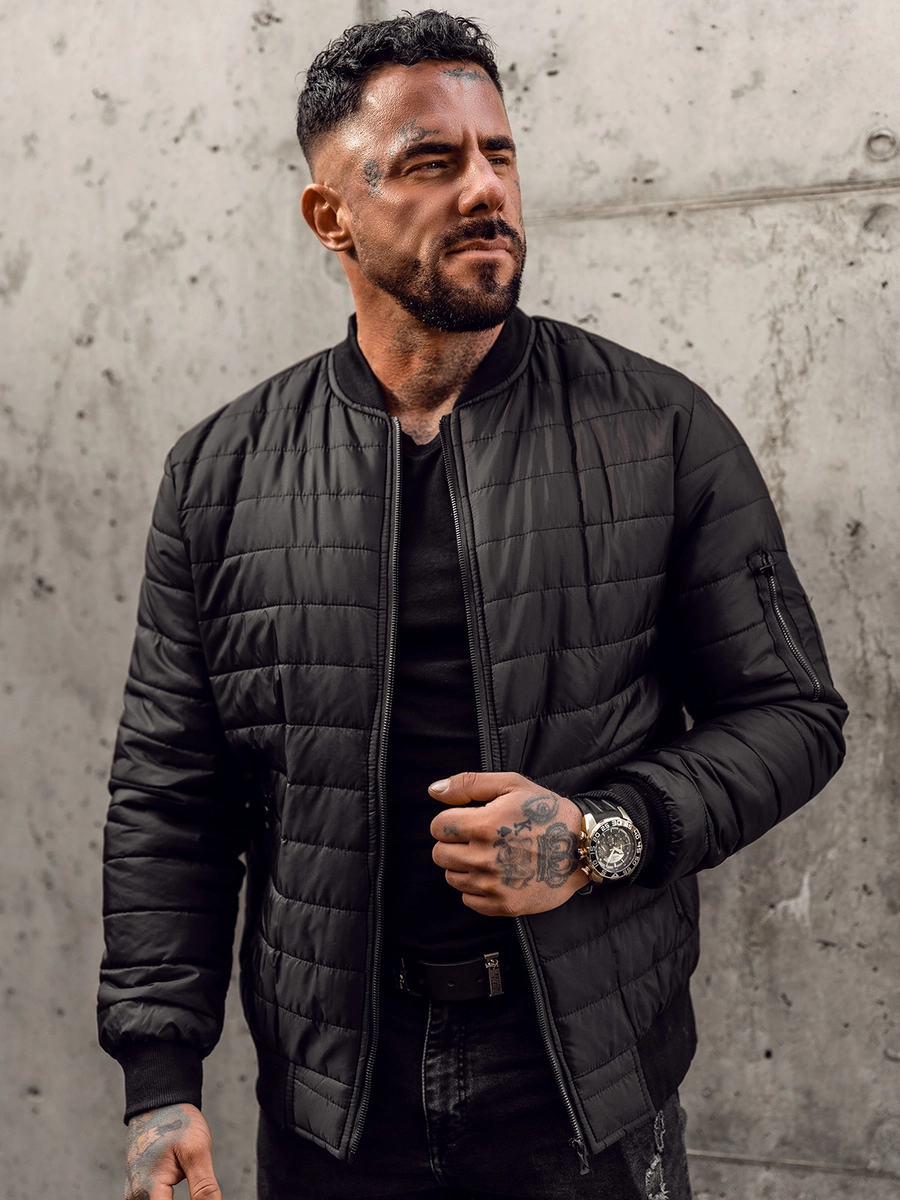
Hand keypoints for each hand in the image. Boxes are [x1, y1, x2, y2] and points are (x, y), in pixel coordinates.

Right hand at [125, 1103, 220, 1199]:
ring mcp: (135, 1192)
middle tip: (203, 1191)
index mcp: (148, 1188)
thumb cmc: (177, 1121)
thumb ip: (204, 1187)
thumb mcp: (197, 1150)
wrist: (160, 1101)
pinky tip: (182, 1195)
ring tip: (195, 1188)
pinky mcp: (139, 1188)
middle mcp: (136, 1195)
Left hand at [428, 772, 584, 916]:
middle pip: (439, 854)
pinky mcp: (503, 906)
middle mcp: (485, 858)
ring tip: (491, 855)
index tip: (468, 820)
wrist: (582, 847)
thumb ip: (468, 784)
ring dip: (464, 865)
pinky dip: (477, 888)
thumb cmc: (547, 812)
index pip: (437, 827)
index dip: (450, 821)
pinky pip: (468, 900)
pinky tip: (497, 874)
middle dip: (454, 843)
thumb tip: (434, 790)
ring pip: (451, 877)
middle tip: (479, 838)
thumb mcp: (511, 785)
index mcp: (484, 825)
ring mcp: (494, 885)